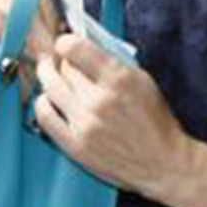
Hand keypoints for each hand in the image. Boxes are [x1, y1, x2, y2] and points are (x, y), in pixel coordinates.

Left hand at [32, 34, 206, 206]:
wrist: (162, 163)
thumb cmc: (156, 122)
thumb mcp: (143, 81)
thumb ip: (113, 62)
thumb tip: (84, 45)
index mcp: (119, 79)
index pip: (75, 49)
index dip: (65, 42)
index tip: (65, 44)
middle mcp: (99, 100)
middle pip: (62, 68)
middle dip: (58, 61)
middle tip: (58, 60)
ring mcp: (85, 124)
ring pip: (50, 89)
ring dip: (48, 78)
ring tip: (49, 75)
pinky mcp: (75, 145)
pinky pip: (45, 117)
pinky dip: (43, 103)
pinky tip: (48, 100)